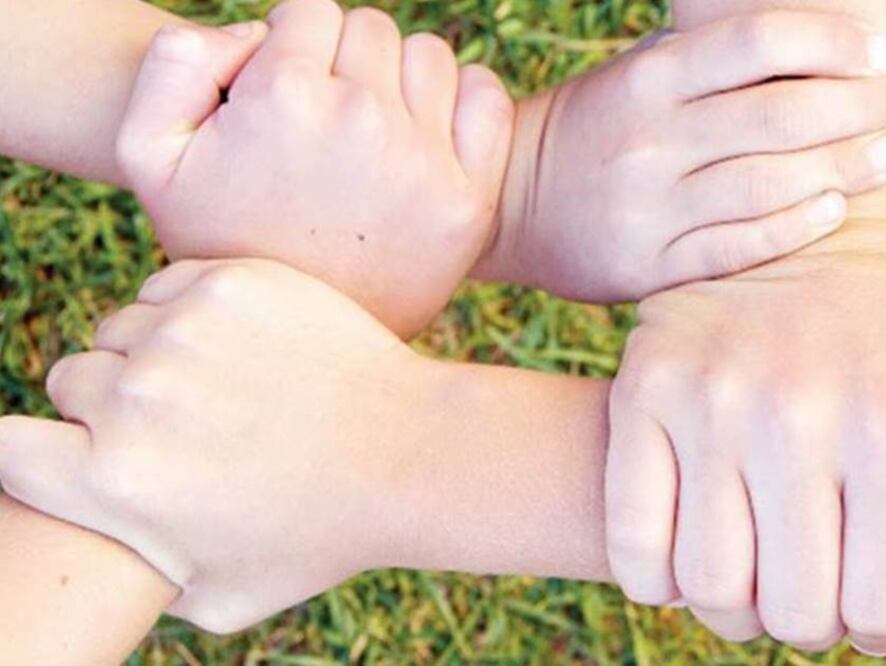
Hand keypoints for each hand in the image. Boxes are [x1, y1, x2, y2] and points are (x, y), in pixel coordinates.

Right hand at [0, 259, 436, 632]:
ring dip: (152, 353)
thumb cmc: (321, 535)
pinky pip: (167, 287)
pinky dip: (189, 311)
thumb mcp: (226, 598)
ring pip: (121, 328)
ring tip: (219, 384)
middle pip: (69, 380)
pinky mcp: (229, 283)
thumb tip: (116, 555)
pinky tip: (239, 345)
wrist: (409, 452)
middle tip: (179, 424)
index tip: (74, 452)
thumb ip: (148, 584)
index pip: (8, 447)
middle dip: (107, 403)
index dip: (38, 452)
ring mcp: (183, 332)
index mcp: (114, 481)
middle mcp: (135, 398)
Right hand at [117, 0, 512, 337]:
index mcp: (285, 100)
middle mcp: (362, 121)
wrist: (292, 345)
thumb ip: (176, 60)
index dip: (295, 45)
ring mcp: (423, 161)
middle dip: (345, 60)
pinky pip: (485, 96)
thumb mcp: (151, 156)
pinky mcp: (470, 198)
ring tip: (372, 130)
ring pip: (428, 56)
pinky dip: (462, 102)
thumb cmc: (221, 245)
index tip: (291, 89)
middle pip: (371, 29)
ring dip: (401, 80)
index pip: (310, 11)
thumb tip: (258, 30)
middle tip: (328, 116)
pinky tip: (426, 135)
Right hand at [474, 10, 885, 301]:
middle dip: (857, 108)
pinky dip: (793, 227)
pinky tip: (832, 208)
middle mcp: (647, 141)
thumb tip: (813, 42)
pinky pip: (736, 245)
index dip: (830, 45)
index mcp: (648, 81)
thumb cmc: (600, 129)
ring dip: (842, 168)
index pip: (757, 43)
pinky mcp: (645, 266)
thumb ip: (710, 62)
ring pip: (766, 184)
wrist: (512, 203)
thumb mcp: (638, 76)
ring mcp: (646, 208)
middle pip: (777, 117)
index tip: (877, 55)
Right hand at [606, 223, 885, 653]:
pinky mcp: (643, 392)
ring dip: (734, 609)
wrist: (799, 248)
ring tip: (756, 576)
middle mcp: (795, 413)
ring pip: (709, 586)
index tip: (869, 599)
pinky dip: (656, 578)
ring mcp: (708, 401)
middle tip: (811, 590)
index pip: (880, 606)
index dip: (877, 624)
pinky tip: (689, 556)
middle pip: (792, 610)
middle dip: (808, 621)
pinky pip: (632, 540)